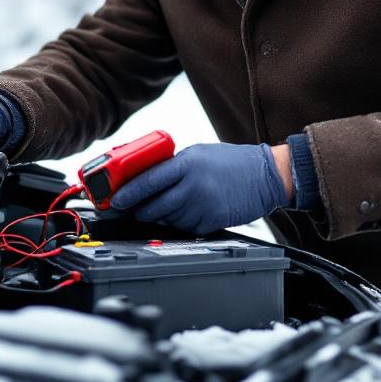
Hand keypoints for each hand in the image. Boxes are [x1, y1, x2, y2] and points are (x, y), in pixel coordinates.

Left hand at [109, 142, 290, 234]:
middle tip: (134, 209)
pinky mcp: (212, 221)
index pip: (147, 180)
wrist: (265, 175)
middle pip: (153, 206)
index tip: (115, 200)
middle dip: (140, 211)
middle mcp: (193, 185)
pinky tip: (188, 212)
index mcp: (186, 163)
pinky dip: (180, 223)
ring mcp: (203, 205)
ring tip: (170, 206)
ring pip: (168, 220)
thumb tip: (142, 178)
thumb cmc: (230, 162)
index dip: (128, 193)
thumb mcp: (197, 153)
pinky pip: (185, 228)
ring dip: (162, 217)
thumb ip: (172, 166)